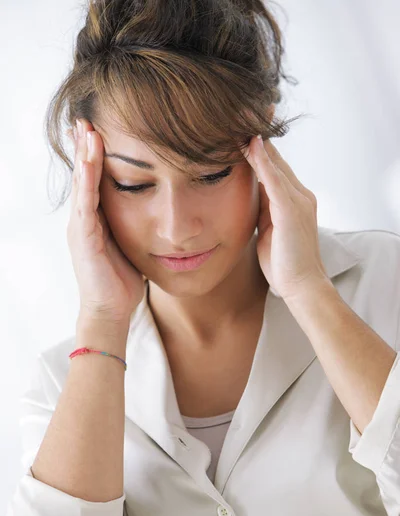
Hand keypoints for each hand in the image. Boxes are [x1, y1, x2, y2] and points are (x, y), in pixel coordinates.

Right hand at [66, 118, 144, 323]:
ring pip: (82, 183)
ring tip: (86, 128)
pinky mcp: (84, 236)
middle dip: (85, 146)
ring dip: (84, 155)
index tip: (101, 128)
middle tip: (87, 117)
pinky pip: (86, 202)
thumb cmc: (123, 279)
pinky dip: (87, 178)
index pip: (95, 179)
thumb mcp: (131, 243)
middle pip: (84, 174)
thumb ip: (135, 223)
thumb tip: (155, 208)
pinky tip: (90, 158)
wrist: (112, 309)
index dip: (96, 154)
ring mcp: (81, 226)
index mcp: (97, 218)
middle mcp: (85, 217)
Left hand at [240, 135, 330, 301]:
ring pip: (275, 165)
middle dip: (258, 138)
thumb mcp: (268, 230)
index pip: (274, 168)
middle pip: (276, 160)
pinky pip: (275, 181)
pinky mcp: (292, 211)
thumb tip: (248, 197)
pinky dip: (263, 162)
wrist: (300, 286)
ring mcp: (298, 201)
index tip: (239, 131)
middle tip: (239, 113)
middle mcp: (300, 195)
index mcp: (293, 200)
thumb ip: (262, 210)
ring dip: (257, 144)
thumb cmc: (282, 262)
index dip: (258, 149)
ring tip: (239, 122)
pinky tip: (251, 145)